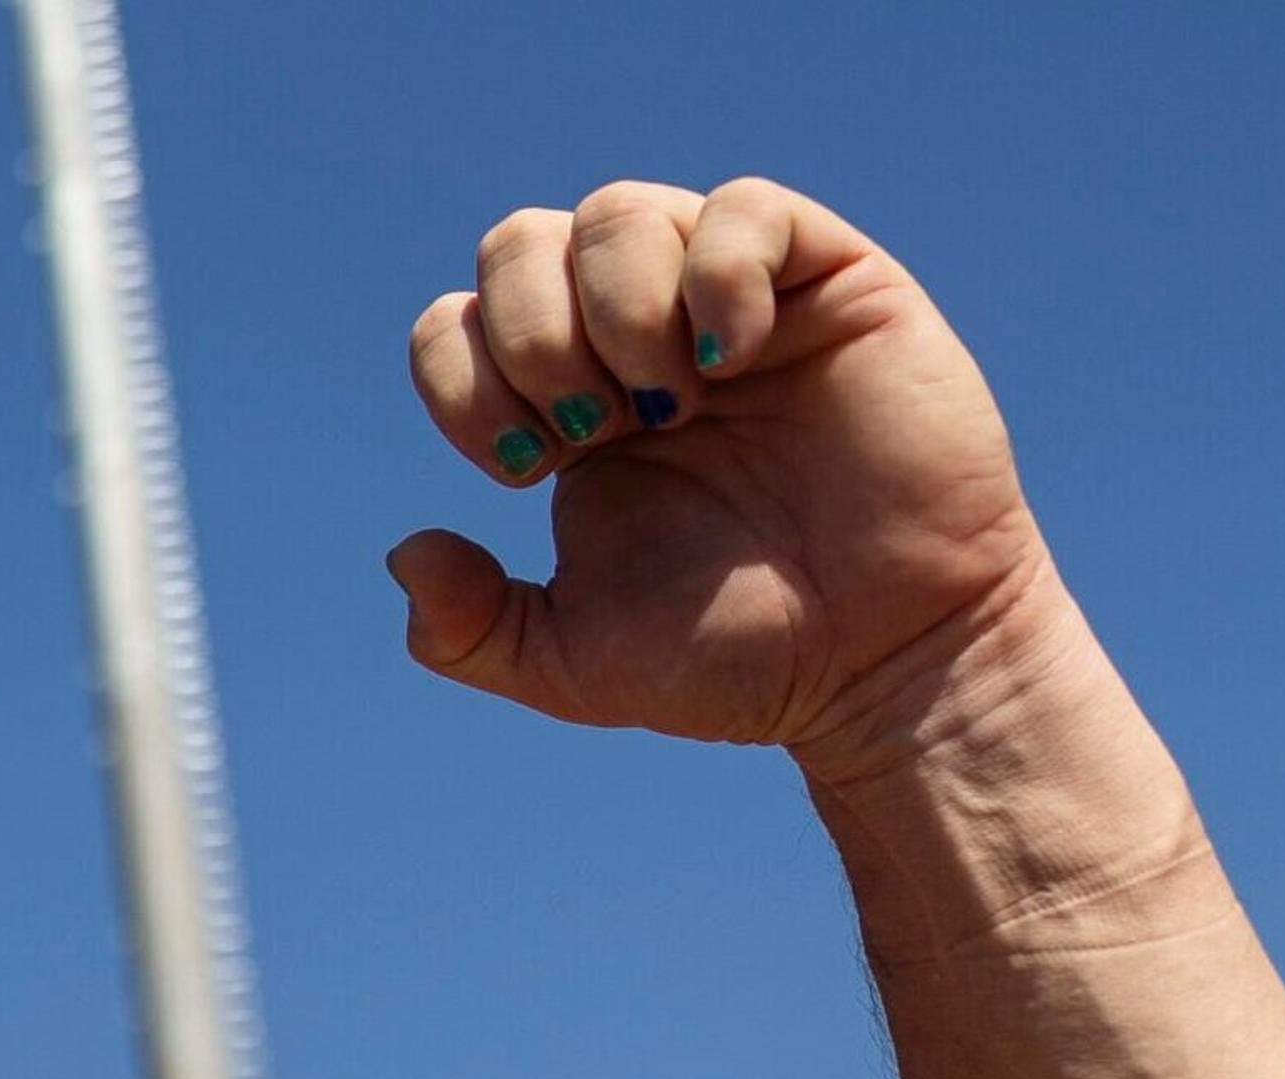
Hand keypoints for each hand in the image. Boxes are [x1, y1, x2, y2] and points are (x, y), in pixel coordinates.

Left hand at [391, 178, 1057, 770]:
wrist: (881, 660)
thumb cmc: (737, 656)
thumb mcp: (571, 665)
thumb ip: (468, 630)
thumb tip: (403, 557)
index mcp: (564, 409)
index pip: (457, 323)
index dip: (464, 378)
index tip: (529, 467)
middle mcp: (636, 339)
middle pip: (520, 241)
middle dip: (528, 333)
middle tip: (589, 428)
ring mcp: (730, 303)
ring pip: (619, 211)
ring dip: (615, 306)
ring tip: (669, 402)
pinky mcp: (831, 284)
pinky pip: (745, 207)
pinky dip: (717, 271)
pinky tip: (731, 361)